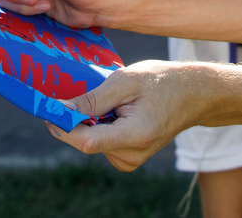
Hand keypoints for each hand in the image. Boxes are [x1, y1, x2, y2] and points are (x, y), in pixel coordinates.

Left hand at [48, 61, 215, 171]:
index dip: (63, 127)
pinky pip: (102, 144)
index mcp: (135, 135)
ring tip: (114, 101)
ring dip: (92, 121)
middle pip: (86, 142)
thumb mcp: (126, 80)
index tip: (49, 108)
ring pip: (92, 142)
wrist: (192, 94)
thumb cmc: (161, 81)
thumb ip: (93, 99)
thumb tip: (60, 110)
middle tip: (88, 93)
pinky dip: (101, 127)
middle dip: (78, 119)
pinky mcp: (129, 159)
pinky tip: (118, 111)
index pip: (86, 142)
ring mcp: (132, 160)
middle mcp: (132, 155)